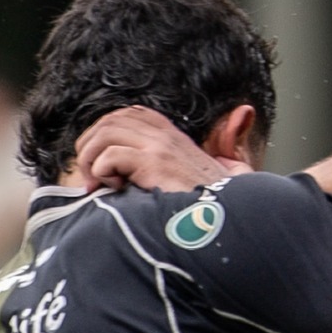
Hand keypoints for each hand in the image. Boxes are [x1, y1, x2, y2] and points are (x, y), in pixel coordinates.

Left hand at [70, 106, 242, 193]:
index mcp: (169, 132)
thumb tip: (242, 116)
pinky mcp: (155, 163)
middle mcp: (163, 134)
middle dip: (88, 147)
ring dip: (90, 160)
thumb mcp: (221, 166)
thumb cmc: (219, 202)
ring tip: (97, 184)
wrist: (231, 216)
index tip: (99, 164)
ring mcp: (159, 146)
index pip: (123, 116)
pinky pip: (111, 156)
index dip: (102, 136)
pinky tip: (115, 189)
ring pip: (104, 135)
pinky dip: (102, 172)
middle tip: (90, 177)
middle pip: (107, 122)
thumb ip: (224, 141)